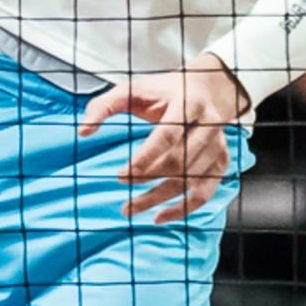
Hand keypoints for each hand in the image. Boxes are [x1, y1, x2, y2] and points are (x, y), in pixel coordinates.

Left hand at [77, 57, 248, 221]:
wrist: (206, 90)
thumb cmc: (164, 91)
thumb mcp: (133, 89)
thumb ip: (104, 105)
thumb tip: (84, 131)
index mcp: (188, 102)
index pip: (168, 134)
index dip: (146, 158)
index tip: (122, 175)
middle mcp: (209, 125)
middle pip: (179, 161)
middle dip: (148, 180)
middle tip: (121, 188)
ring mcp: (218, 145)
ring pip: (189, 180)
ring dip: (158, 198)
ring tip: (131, 208)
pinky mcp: (221, 162)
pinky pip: (204, 193)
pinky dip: (183, 209)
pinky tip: (160, 216)